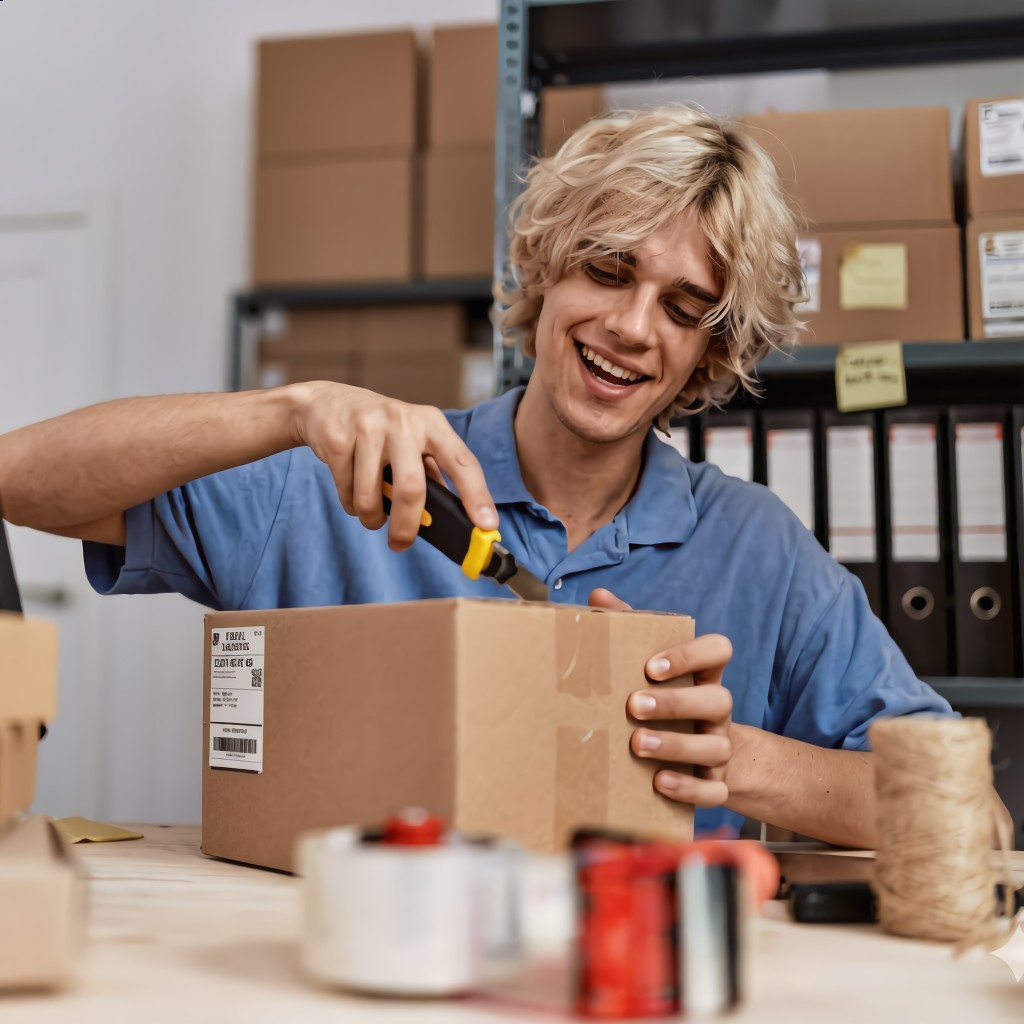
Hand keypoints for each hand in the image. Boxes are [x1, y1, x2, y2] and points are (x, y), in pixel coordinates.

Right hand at [291, 382, 497, 551]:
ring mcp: (369, 427)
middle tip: (401, 544)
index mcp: (431, 423)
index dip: (477, 496)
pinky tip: (350, 489)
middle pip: (412, 488)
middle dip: (407, 526)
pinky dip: (349, 503)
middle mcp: (403, 421)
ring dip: (370, 517)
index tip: (487, 525)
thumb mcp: (413, 440)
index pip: (462, 462)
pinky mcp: (338, 438)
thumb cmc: (380, 430)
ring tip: (370, 514)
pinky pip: (346, 490)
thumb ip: (432, 473)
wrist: (326, 403)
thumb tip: (453, 517)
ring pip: (370, 496)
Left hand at [588, 588, 733, 806]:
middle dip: (676, 703)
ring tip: (637, 745)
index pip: (718, 651)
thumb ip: (627, 626)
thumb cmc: (661, 695)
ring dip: (676, 745)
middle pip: (719, 700)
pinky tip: (660, 783)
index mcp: (703, 674)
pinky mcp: (716, 781)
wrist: (696, 754)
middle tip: (634, 705)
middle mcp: (716, 708)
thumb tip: (598, 595)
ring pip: (716, 747)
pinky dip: (690, 788)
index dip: (690, 655)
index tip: (651, 665)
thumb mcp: (647, 662)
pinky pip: (715, 790)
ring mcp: (719, 745)